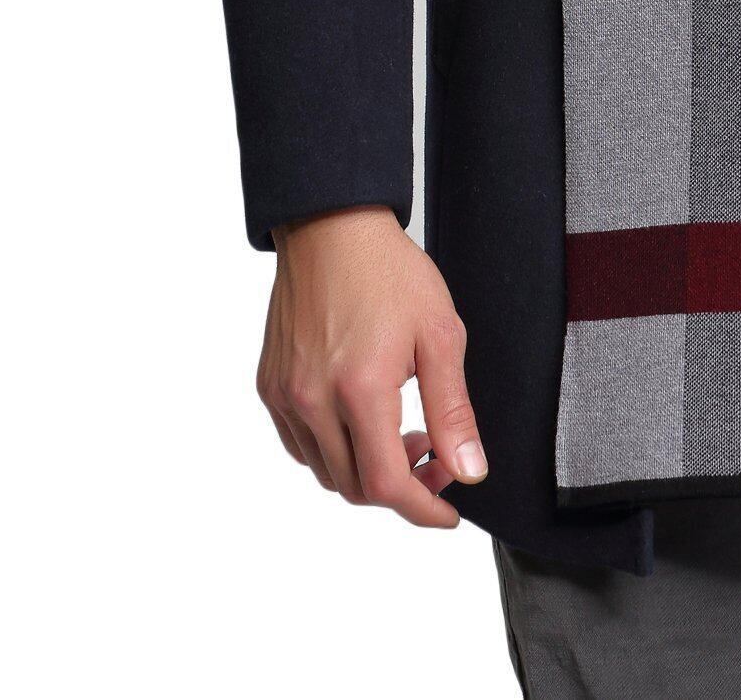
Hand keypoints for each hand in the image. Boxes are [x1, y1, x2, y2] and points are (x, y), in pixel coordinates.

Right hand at [258, 204, 485, 527]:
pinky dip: (334, 452)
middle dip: (403, 488)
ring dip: (368, 471)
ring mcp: (286, 395)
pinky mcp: (271, 386)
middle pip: (356, 487)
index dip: (423, 509)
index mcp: (359, 390)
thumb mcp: (440, 334)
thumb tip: (470, 472)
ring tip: (404, 434)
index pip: (387, 485)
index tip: (450, 513)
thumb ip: (453, 411)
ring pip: (327, 472)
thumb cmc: (390, 272)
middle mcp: (313, 401)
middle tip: (436, 457)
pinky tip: (363, 421)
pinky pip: (301, 445)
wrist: (331, 227)